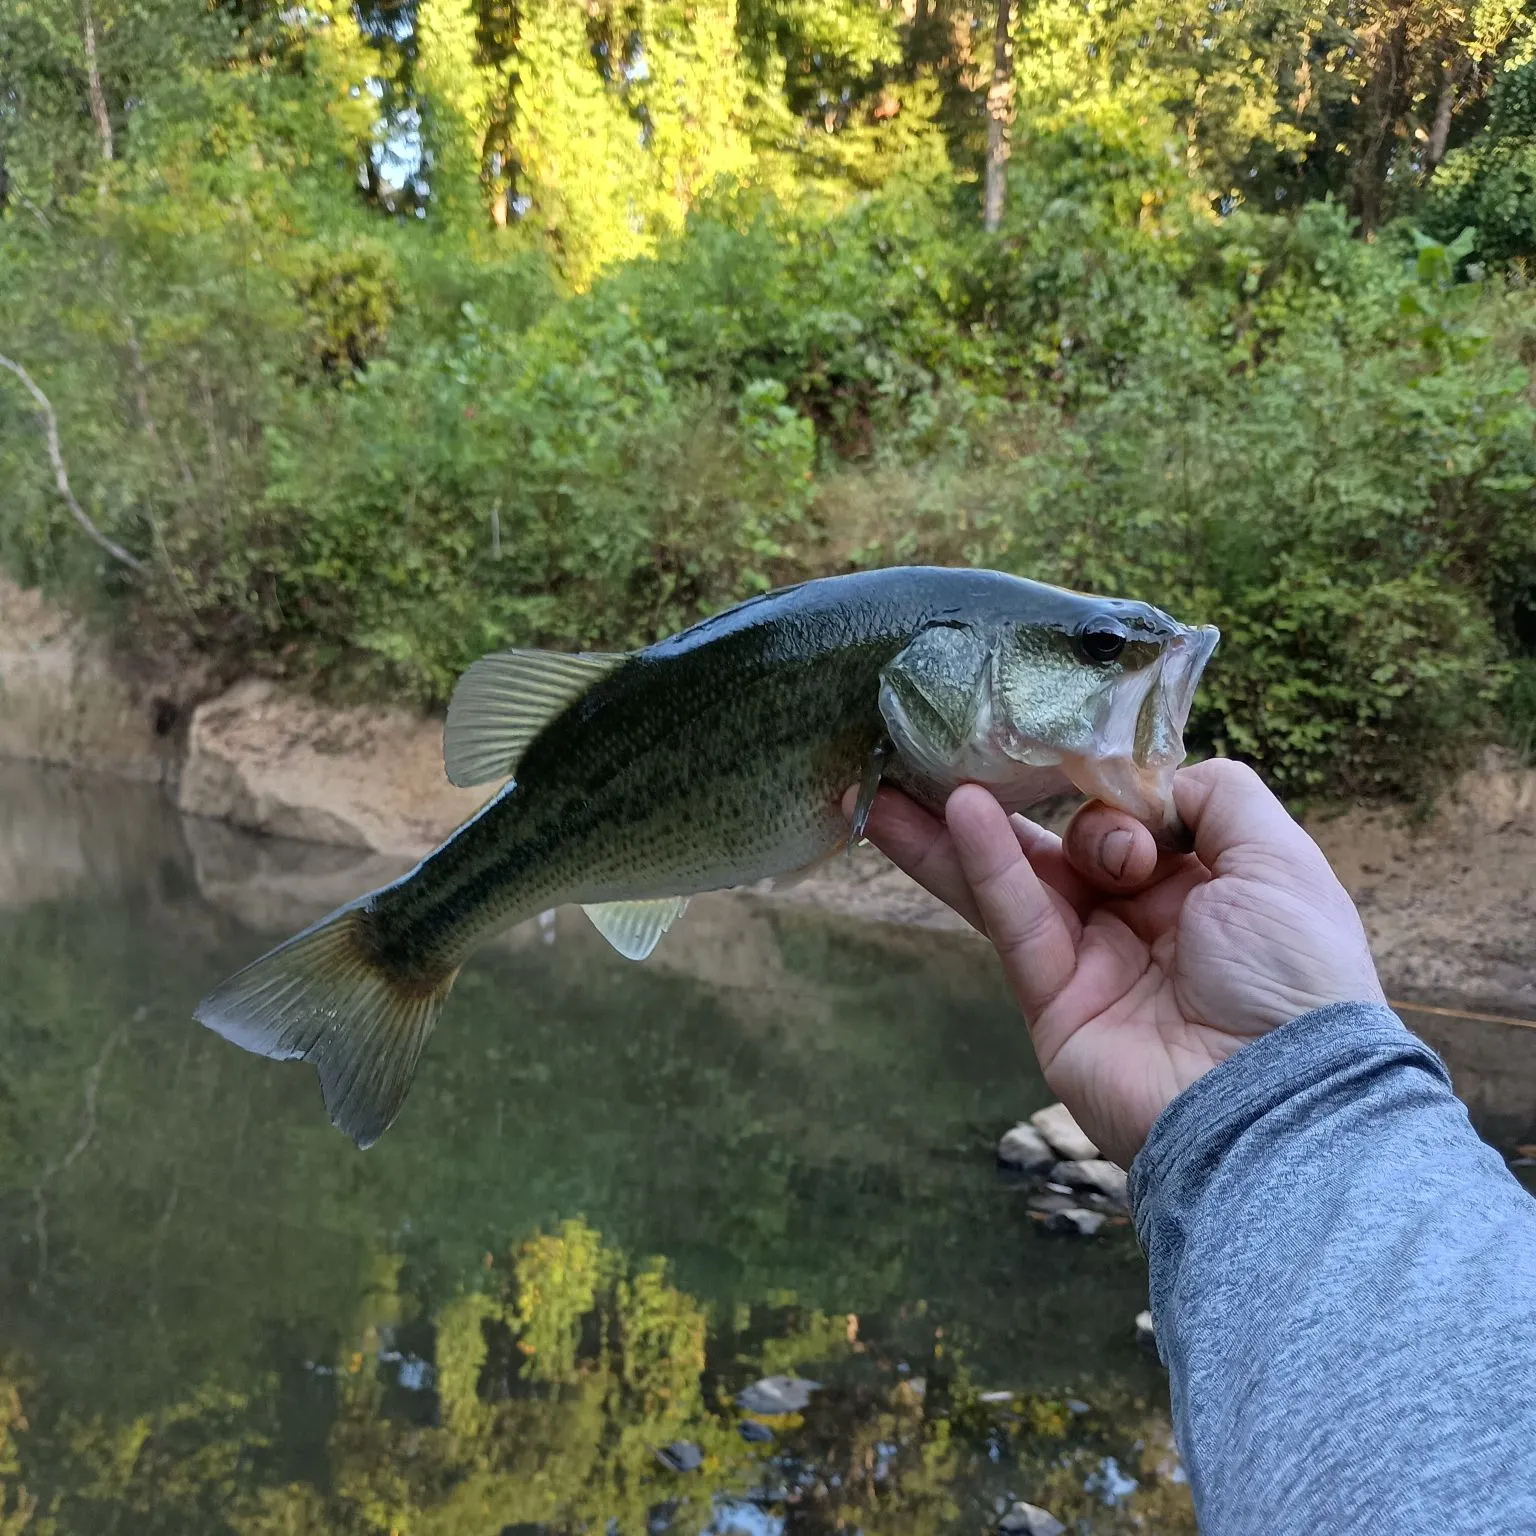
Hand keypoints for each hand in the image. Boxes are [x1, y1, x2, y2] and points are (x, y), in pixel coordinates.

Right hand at [851, 760, 1384, 1167]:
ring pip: (1012, 880)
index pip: (1127, 816)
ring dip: (952, 829)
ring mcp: (1091, 962)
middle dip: (996, 800)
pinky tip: (955, 813)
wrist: (1277, 1101)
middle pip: (1054, 846)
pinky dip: (986, 864)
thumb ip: (1217, 795)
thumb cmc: (1294, 975)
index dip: (1102, 784)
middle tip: (932, 751)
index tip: (1079, 748)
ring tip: (890, 782)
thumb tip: (1144, 780)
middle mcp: (1141, 919)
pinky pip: (1015, 920)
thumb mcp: (1279, 859)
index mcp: (1200, 885)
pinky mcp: (1051, 1002)